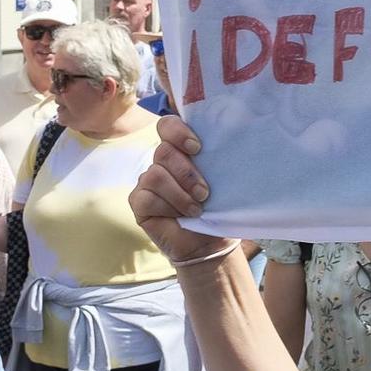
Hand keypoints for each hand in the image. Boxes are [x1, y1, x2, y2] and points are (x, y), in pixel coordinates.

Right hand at [130, 116, 235, 263]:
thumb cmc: (219, 210)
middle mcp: (163, 163)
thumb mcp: (224, 183)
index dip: (178, 132)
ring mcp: (148, 181)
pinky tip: (181, 217)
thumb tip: (232, 144)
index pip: (168, 126)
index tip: (197, 148)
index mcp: (182, 151)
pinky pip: (147, 197)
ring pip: (156, 174)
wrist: (210, 243)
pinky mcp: (139, 202)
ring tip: (197, 210)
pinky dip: (168, 207)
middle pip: (164, 151)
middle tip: (204, 193)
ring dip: (180, 194)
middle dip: (187, 173)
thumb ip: (219, 161)